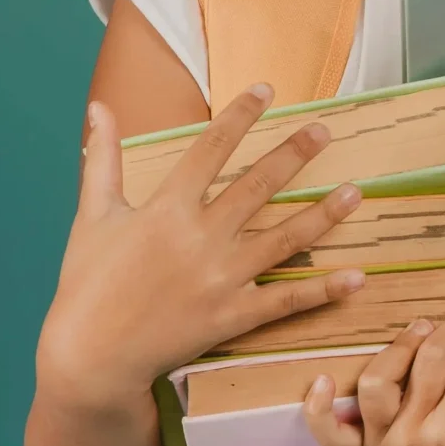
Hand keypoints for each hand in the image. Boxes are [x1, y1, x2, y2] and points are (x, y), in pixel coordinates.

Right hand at [37, 86, 365, 408]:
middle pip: (257, 186)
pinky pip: (287, 301)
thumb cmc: (87, 284)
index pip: (211, 149)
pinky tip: (357, 278)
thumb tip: (98, 107)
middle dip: (294, 154)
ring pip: (284, 239)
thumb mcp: (92, 216)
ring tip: (356, 192)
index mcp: (166, 209)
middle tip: (325, 130)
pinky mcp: (233, 316)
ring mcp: (221, 278)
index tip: (266, 90)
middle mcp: (200, 238)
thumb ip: (102, 159)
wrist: (91, 355)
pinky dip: (324, 291)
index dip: (239, 116)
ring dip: (324, 215)